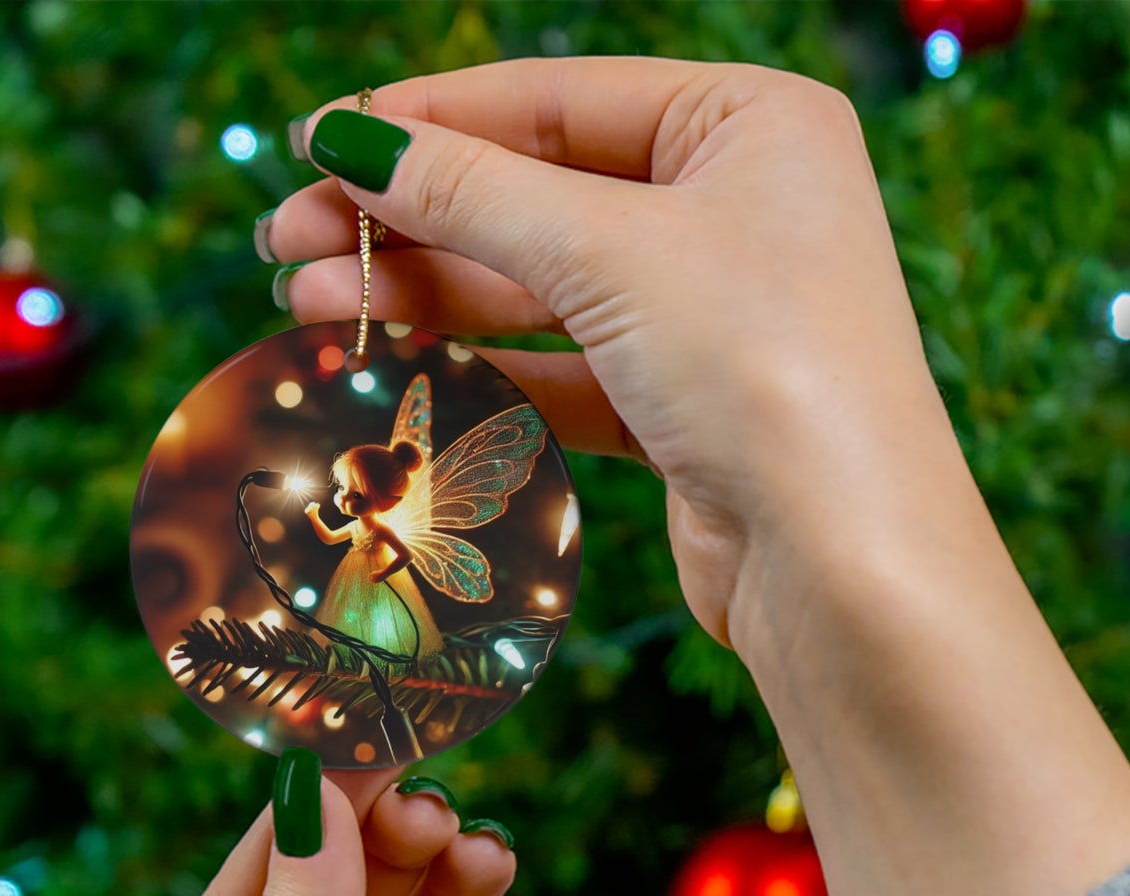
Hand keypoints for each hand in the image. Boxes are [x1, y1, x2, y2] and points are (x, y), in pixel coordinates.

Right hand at [265, 57, 960, 654]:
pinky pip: (566, 369)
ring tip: (309, 305)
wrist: (842, 561)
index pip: (559, 100)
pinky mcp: (686, 407)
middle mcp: (738, 209)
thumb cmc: (762, 368)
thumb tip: (351, 141)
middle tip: (287, 242)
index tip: (317, 142)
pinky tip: (397, 365)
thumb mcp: (609, 251)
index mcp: (751, 124)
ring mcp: (713, 314)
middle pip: (540, 195)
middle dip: (411, 219)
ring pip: (544, 288)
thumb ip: (473, 192)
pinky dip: (485, 369)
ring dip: (429, 295)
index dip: (430, 120)